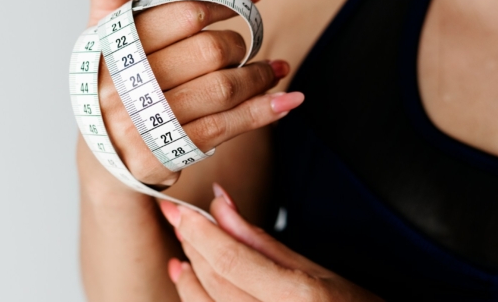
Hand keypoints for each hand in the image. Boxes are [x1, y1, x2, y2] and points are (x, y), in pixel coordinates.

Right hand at [84, 0, 304, 186]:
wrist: (102, 153)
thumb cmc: (113, 83)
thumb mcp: (100, 34)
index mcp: (113, 45)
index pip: (185, 15)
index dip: (224, 3)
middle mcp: (125, 84)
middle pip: (208, 51)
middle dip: (240, 46)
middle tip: (249, 48)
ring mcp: (145, 121)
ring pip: (221, 89)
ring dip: (258, 78)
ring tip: (273, 71)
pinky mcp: (163, 153)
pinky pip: (224, 126)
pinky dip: (260, 112)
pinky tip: (284, 102)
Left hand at [159, 185, 383, 301]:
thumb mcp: (320, 272)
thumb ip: (261, 240)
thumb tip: (221, 204)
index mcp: (296, 297)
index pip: (230, 258)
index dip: (199, 231)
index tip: (180, 210)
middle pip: (214, 279)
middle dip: (192, 245)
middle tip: (177, 219)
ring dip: (189, 276)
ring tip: (181, 250)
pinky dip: (197, 298)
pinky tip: (190, 281)